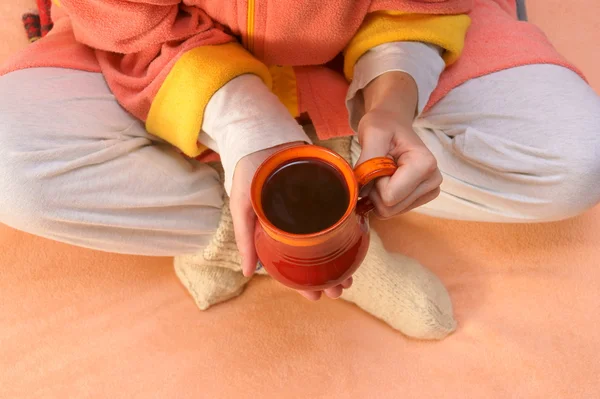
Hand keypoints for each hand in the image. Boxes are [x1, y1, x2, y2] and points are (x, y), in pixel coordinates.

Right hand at [229, 142, 352, 299]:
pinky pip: (340, 213)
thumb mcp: (242, 206)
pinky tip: (357, 239)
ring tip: (351, 275)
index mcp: (279, 231)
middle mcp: (299, 223)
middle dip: (329, 276)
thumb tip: (248, 273)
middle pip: (317, 256)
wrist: (263, 134)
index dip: (304, 283)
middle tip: (340, 290)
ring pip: (331, 240)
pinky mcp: (327, 190)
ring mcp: (315, 208)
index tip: (318, 297)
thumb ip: (245, 238)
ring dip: (341, 259)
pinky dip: (348, 228)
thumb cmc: (248, 173)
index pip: (293, 264)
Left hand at [357, 72, 441, 217]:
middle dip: (375, 191)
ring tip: (383, 172)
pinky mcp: (422, 198)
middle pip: (390, 208)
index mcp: (425, 164)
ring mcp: (429, 191)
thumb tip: (358, 190)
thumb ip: (367, 161)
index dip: (374, 183)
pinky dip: (383, 197)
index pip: (389, 196)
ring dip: (378, 195)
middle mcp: (433, 181)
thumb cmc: (383, 125)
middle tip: (377, 168)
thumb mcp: (372, 134)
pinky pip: (393, 211)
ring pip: (390, 212)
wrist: (392, 123)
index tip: (375, 164)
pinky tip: (387, 180)